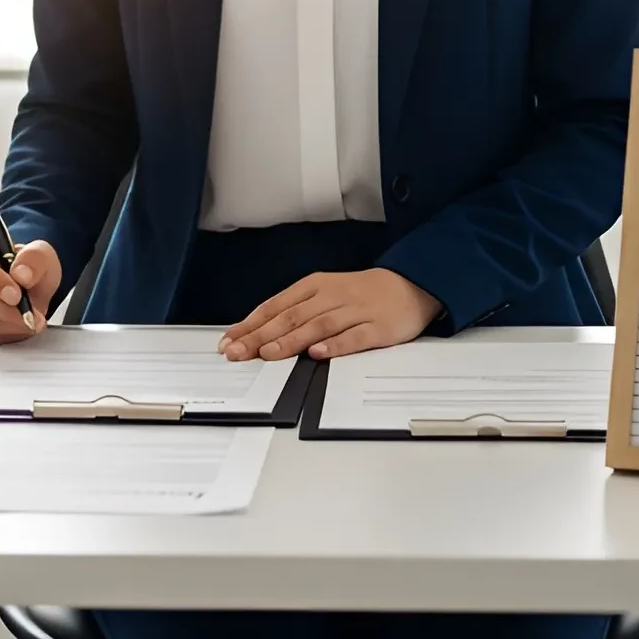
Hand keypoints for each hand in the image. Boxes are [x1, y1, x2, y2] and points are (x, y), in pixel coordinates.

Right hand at [0, 232, 62, 343]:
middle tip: (30, 311)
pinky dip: (6, 333)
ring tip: (30, 317)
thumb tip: (21, 273)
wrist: (31, 289)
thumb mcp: (42, 255)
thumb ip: (35, 257)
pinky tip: (18, 324)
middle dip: (6, 308)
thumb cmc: (29, 267)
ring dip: (10, 322)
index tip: (16, 294)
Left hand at [220, 268, 441, 361]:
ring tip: (268, 354)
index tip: (228, 341)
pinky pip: (354, 337)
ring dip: (291, 341)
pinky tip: (318, 354)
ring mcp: (355, 311)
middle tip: (237, 352)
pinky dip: (336, 345)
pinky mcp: (378, 327)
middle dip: (261, 335)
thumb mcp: (325, 294)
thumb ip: (296, 312)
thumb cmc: (360, 294)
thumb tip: (258, 334)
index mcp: (314, 286)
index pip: (275, 306)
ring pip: (318, 325)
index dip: (250, 324)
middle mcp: (332, 296)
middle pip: (292, 317)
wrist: (410, 284)